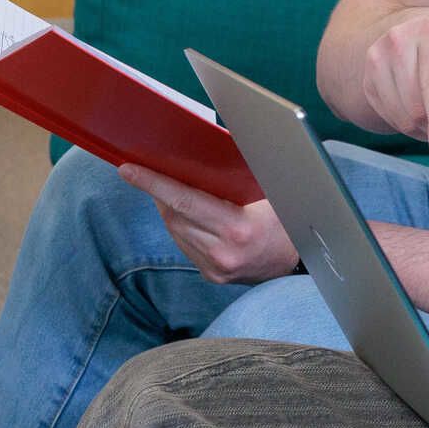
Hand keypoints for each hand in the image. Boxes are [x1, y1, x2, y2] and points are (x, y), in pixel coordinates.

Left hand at [121, 165, 298, 284]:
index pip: (184, 201)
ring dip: (168, 207)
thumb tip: (202, 151)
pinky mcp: (212, 276)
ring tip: (167, 187)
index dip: (153, 183)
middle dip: (158, 191)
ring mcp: (215, 268)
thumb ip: (235, 176)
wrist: (300, 258)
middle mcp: (223, 253)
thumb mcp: (267, 191)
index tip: (128, 169)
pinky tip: (184, 212)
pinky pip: (185, 244)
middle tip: (144, 170)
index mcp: (238, 229)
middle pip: (174, 216)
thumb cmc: (286, 216)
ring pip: (176, 230)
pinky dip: (181, 225)